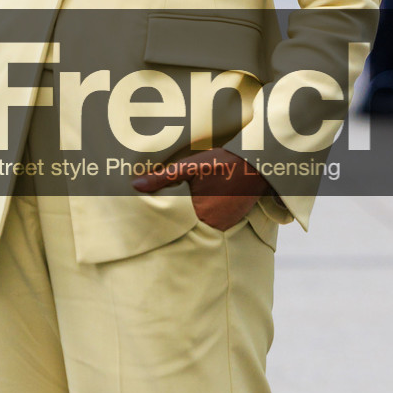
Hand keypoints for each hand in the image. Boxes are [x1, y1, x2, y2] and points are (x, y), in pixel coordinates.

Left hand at [133, 148, 264, 231]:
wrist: (255, 164)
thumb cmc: (221, 164)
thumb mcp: (190, 167)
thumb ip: (163, 178)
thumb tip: (136, 185)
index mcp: (198, 214)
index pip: (173, 225)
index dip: (162, 221)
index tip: (151, 220)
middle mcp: (212, 225)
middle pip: (186, 228)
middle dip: (176, 222)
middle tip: (163, 216)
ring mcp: (224, 225)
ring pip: (199, 227)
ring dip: (191, 221)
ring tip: (181, 211)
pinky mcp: (232, 221)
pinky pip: (213, 224)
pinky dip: (205, 218)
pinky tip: (200, 207)